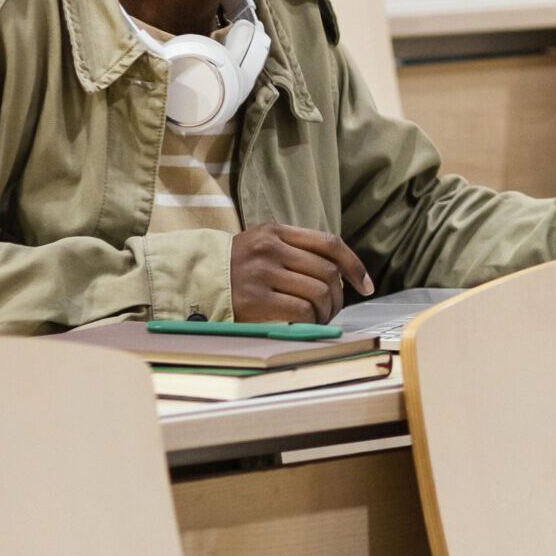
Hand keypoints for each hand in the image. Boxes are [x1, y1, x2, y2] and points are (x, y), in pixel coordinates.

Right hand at [230, 223, 374, 322]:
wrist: (189, 284)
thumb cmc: (232, 271)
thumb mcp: (261, 247)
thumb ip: (295, 251)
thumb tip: (340, 274)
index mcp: (274, 231)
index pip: (329, 243)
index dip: (354, 265)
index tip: (366, 285)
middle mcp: (269, 248)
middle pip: (328, 271)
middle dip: (339, 296)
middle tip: (333, 310)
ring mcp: (261, 273)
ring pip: (319, 292)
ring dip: (326, 311)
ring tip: (318, 319)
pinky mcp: (254, 299)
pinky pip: (301, 310)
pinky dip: (311, 321)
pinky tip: (305, 325)